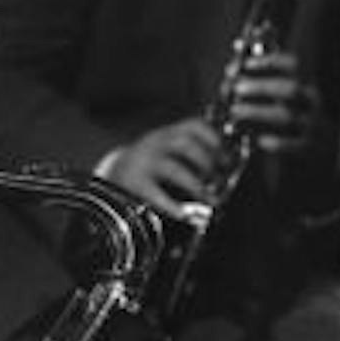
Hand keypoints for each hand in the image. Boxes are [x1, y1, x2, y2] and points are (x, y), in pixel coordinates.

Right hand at [100, 116, 224, 217]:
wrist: (111, 176)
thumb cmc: (151, 168)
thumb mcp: (169, 152)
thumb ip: (192, 155)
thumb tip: (227, 170)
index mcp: (167, 135)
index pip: (193, 126)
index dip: (213, 140)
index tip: (225, 158)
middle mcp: (154, 144)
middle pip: (185, 144)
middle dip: (206, 163)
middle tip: (217, 180)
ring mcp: (142, 163)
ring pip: (174, 168)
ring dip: (196, 185)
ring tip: (208, 199)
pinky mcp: (134, 184)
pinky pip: (156, 194)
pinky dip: (173, 206)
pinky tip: (184, 214)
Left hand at [218, 50, 318, 157]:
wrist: (324, 150)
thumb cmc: (292, 115)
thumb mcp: (283, 94)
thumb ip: (261, 75)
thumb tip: (235, 52)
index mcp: (305, 83)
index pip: (294, 65)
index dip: (270, 61)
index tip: (246, 64)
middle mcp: (311, 103)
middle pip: (290, 90)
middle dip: (260, 87)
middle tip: (237, 89)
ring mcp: (311, 126)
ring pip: (287, 116)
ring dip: (257, 112)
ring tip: (235, 112)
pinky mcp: (308, 148)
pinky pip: (293, 145)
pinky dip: (275, 142)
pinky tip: (259, 140)